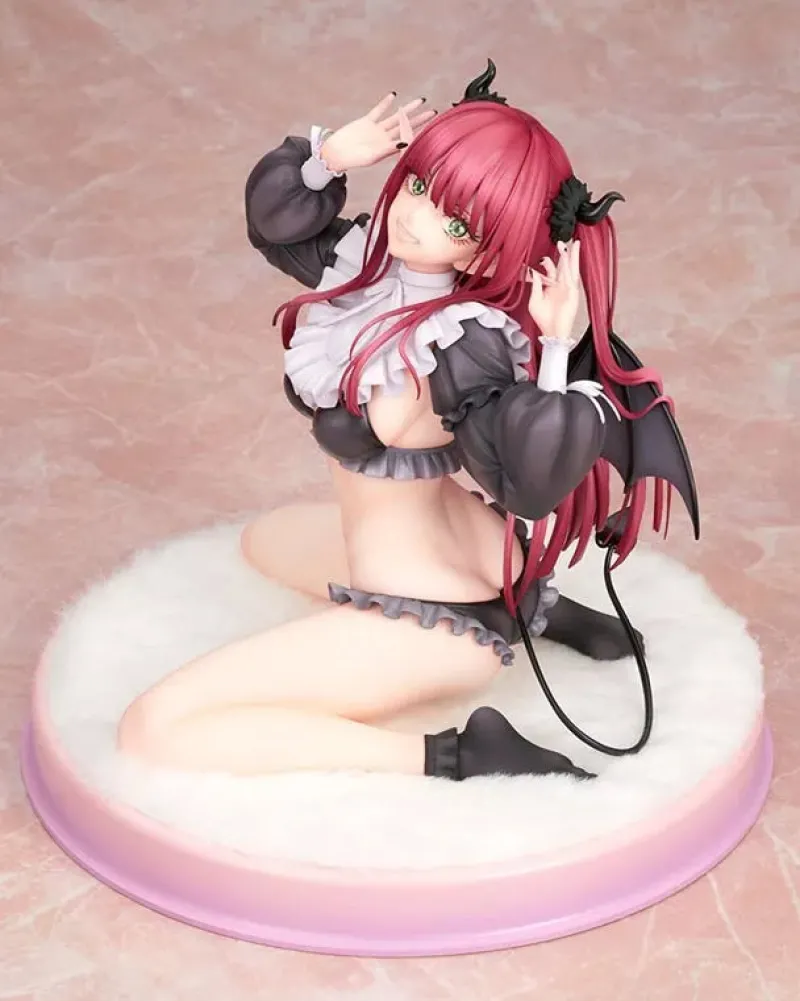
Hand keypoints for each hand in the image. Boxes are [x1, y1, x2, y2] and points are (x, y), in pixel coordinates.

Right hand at [320, 93, 435, 171]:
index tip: (433, 127)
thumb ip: (388, 149)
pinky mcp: (366, 122)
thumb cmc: (353, 160)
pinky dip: (385, 104)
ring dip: (407, 109)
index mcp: (389, 148)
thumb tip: (405, 143)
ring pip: (396, 117)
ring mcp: (377, 129)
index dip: (420, 132)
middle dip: (420, 119)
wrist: (336, 154)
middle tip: (434, 112)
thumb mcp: (372, 156)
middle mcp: (385, 138)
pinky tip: (394, 96)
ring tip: (421, 100)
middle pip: (406, 126)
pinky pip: (378, 111)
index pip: (408, 138)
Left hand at [527, 241, 581, 341]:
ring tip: (571, 244)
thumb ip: (535, 285)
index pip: (550, 270)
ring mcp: (567, 288)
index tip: (540, 258)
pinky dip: (571, 267)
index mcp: (550, 287)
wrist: (552, 330)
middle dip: (563, 254)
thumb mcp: (534, 300)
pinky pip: (572, 277)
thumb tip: (533, 271)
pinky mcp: (573, 292)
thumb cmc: (543, 319)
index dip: (546, 262)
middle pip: (563, 266)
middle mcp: (560, 286)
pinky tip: (570, 257)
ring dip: (571, 256)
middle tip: (562, 241)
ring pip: (570, 268)